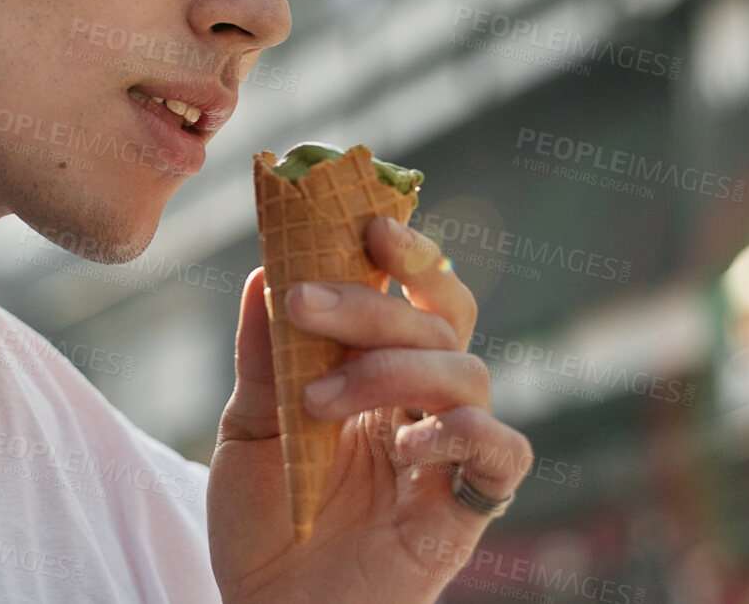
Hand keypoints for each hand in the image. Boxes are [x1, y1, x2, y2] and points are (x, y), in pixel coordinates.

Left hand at [208, 216, 532, 603]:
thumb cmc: (264, 528)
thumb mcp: (248, 432)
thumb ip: (263, 358)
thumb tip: (262, 270)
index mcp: (379, 375)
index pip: (412, 294)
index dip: (404, 251)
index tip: (363, 221)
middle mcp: (422, 405)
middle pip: (438, 319)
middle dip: (375, 299)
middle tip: (305, 300)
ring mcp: (447, 454)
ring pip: (465, 372)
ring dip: (389, 369)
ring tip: (316, 403)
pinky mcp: (465, 511)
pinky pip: (501, 452)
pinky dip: (462, 431)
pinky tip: (406, 443)